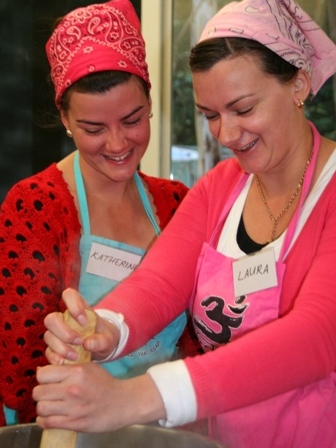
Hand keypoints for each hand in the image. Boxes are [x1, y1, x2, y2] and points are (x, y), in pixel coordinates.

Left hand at [33, 364, 165, 432]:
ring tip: (50, 405)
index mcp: (76, 372)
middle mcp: (72, 389)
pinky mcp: (74, 423)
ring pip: (41, 408)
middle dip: (41, 392)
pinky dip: (44, 420)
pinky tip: (50, 416)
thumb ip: (68, 367)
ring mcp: (73, 408)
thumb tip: (44, 370)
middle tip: (48, 393)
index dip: (43, 377)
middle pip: (38, 392)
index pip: (42, 374)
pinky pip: (47, 422)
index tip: (47, 380)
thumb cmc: (105, 384)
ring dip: (43, 407)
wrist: (122, 402)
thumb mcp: (89, 367)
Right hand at [44, 288, 118, 363]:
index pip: (69, 295)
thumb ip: (102, 340)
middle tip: (79, 341)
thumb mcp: (109, 338)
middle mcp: (64, 318)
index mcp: (79, 308)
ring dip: (61, 347)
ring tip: (76, 356)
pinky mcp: (55, 348)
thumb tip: (88, 344)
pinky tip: (65, 363)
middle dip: (64, 332)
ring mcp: (57, 333)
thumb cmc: (105, 336)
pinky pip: (48, 351)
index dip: (73, 305)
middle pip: (52, 319)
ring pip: (48, 336)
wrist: (103, 348)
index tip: (84, 321)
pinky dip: (55, 357)